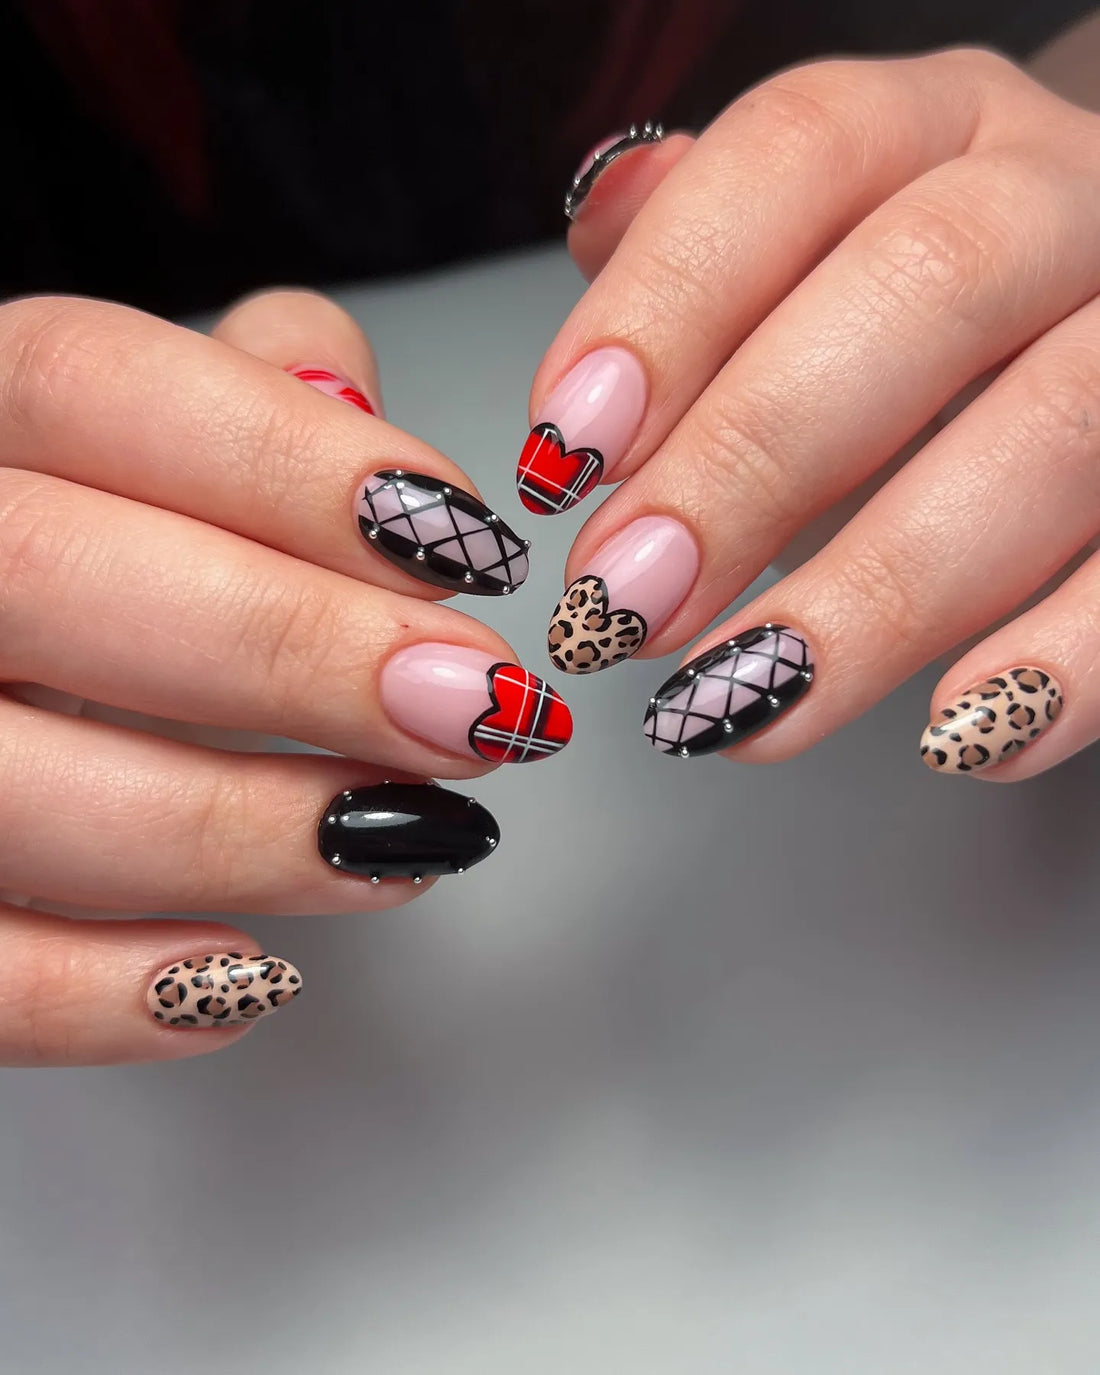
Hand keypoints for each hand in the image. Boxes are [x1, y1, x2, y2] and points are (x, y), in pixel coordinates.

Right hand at [0, 288, 570, 1064]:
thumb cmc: (74, 560)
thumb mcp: (131, 444)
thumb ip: (237, 395)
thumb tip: (350, 389)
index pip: (90, 385)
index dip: (291, 464)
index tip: (466, 545)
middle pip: (54, 575)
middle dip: (296, 652)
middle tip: (471, 708)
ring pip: (11, 787)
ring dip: (243, 831)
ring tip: (413, 840)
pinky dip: (104, 994)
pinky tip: (252, 978)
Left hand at [522, 50, 1098, 775]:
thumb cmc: (914, 320)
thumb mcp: (800, 253)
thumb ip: (695, 243)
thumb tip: (598, 226)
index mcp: (935, 129)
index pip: (799, 155)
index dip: (669, 302)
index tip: (565, 452)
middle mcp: (1063, 200)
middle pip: (923, 288)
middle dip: (751, 463)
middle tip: (627, 601)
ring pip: (1052, 435)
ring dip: (877, 596)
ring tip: (739, 704)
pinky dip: (1066, 662)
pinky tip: (949, 736)